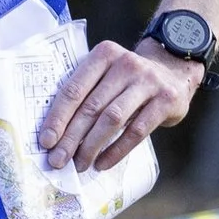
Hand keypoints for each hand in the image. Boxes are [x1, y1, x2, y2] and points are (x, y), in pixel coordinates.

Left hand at [38, 38, 204, 174]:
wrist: (173, 71)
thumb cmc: (128, 79)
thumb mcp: (107, 73)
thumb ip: (86, 92)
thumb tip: (55, 133)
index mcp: (104, 54)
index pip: (74, 89)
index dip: (58, 117)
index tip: (46, 141)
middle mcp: (126, 64)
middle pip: (91, 107)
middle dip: (71, 138)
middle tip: (57, 160)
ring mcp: (148, 81)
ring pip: (112, 119)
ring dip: (92, 146)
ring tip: (79, 164)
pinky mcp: (166, 100)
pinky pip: (136, 131)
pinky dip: (116, 150)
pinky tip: (102, 163)